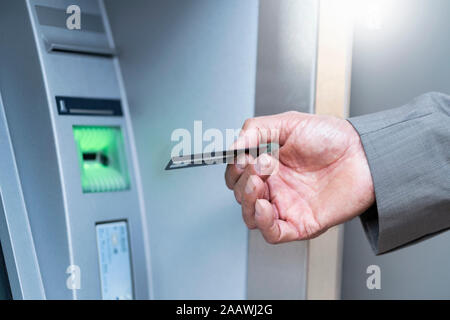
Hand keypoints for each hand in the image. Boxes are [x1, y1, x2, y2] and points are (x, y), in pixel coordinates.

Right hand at [225, 111, 374, 243]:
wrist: (364, 153)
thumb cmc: (333, 138)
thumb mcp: (288, 123)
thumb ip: (255, 129)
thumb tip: (232, 146)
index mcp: (270, 165)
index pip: (238, 175)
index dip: (235, 168)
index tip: (242, 157)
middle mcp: (276, 187)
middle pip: (241, 195)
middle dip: (242, 181)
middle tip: (258, 165)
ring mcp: (287, 206)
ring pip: (251, 216)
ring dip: (247, 202)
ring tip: (258, 183)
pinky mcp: (301, 223)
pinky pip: (273, 233)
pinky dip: (262, 222)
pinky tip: (264, 205)